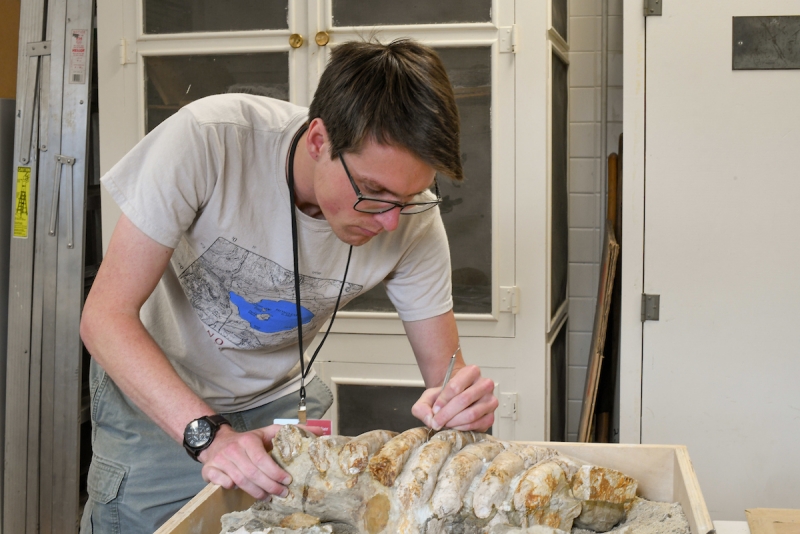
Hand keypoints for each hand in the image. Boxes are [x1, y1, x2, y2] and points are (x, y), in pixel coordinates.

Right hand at [199, 424, 324, 498]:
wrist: (217, 441)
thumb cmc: (248, 440)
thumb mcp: (269, 432)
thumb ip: (293, 431)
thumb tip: (320, 430)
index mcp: (248, 440)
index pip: (262, 460)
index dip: (275, 473)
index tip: (288, 481)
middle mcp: (233, 450)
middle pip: (252, 474)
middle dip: (269, 487)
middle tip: (282, 494)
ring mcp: (220, 460)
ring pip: (239, 481)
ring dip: (255, 492)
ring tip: (268, 497)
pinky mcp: (209, 469)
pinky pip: (220, 482)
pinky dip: (229, 487)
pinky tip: (239, 490)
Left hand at [411, 365, 497, 432]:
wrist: (456, 400)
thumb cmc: (445, 396)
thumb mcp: (429, 396)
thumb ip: (422, 407)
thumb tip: (429, 419)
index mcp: (471, 371)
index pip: (456, 385)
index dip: (443, 400)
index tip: (434, 410)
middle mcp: (485, 384)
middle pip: (464, 399)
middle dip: (447, 414)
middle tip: (436, 422)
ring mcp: (490, 400)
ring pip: (472, 414)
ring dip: (455, 422)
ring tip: (445, 424)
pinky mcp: (491, 416)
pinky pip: (478, 424)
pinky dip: (464, 428)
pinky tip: (455, 426)